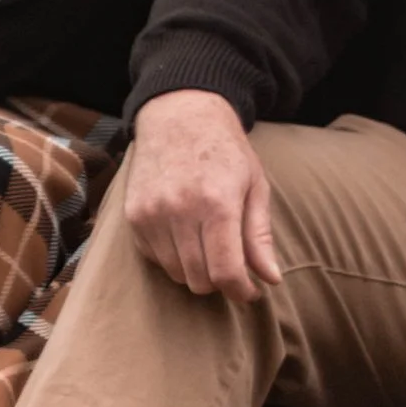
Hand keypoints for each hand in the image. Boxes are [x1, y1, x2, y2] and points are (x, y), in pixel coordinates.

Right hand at [125, 92, 279, 299]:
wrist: (179, 115)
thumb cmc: (225, 151)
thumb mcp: (254, 185)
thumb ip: (259, 235)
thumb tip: (271, 278)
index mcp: (217, 203)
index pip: (225, 271)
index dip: (241, 291)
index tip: (250, 292)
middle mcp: (180, 210)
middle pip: (199, 279)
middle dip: (219, 283)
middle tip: (231, 267)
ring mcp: (151, 214)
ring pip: (176, 273)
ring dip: (196, 271)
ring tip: (208, 247)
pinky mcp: (134, 216)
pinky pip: (155, 258)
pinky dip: (173, 258)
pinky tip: (185, 235)